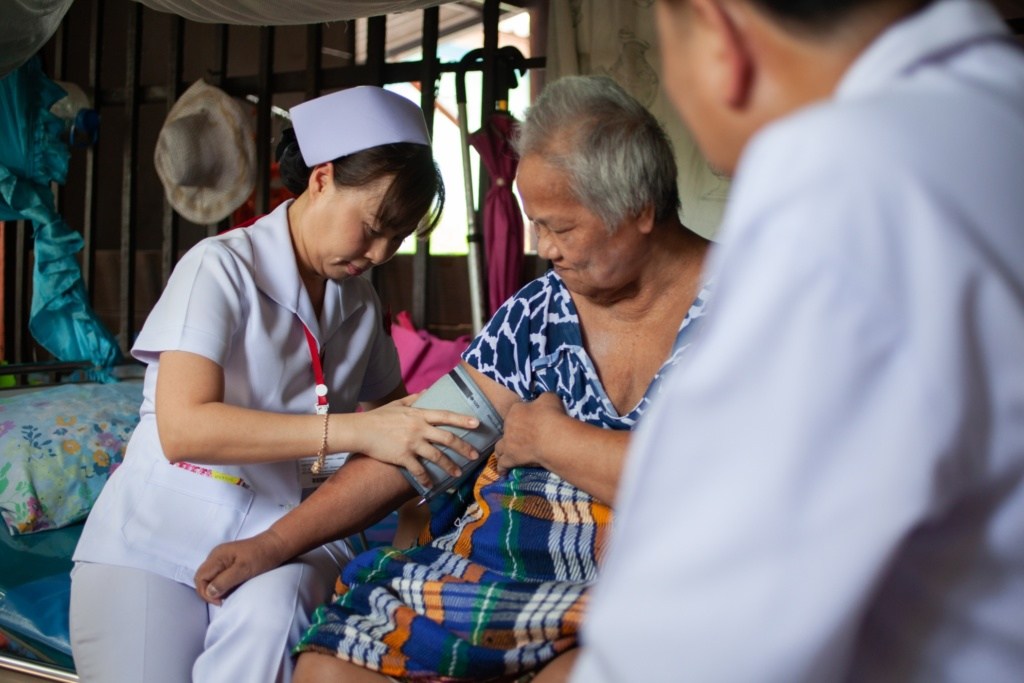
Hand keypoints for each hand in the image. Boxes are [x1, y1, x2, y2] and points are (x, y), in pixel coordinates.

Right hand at [194, 529, 288, 604]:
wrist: (276, 545)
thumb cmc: (262, 556)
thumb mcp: (244, 570)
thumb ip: (224, 581)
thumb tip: (209, 592)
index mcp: (217, 556)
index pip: (200, 578)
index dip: (206, 592)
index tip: (220, 601)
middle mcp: (216, 556)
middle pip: (202, 578)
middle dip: (209, 592)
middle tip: (223, 600)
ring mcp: (222, 559)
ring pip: (210, 579)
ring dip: (216, 589)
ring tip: (229, 594)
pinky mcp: (229, 563)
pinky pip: (219, 576)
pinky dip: (223, 585)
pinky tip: (233, 588)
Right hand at [352, 395, 481, 488]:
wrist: (360, 430)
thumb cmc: (378, 417)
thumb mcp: (397, 404)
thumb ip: (414, 398)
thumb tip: (427, 390)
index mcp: (419, 415)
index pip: (445, 416)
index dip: (462, 420)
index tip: (477, 424)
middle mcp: (419, 428)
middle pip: (447, 438)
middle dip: (463, 447)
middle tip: (475, 455)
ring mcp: (411, 443)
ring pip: (437, 456)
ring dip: (449, 466)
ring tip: (458, 473)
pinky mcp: (402, 457)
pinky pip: (419, 470)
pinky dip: (426, 479)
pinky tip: (431, 485)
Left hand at [494, 392, 565, 474]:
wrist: (552, 437)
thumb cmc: (552, 416)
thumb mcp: (550, 399)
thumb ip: (543, 399)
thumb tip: (542, 401)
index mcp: (516, 410)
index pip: (516, 411)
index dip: (523, 415)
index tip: (530, 419)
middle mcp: (508, 426)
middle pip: (506, 429)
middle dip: (512, 432)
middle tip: (522, 437)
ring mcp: (508, 443)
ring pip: (499, 447)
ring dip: (502, 450)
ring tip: (505, 453)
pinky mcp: (511, 459)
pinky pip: (502, 464)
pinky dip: (502, 468)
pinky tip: (503, 472)